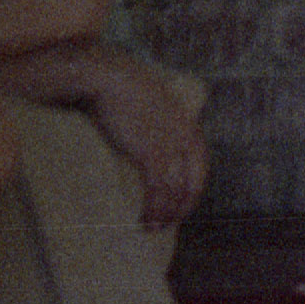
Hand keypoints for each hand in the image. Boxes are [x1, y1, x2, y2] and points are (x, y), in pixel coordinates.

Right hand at [80, 51, 214, 229]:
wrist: (105, 76)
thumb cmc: (117, 86)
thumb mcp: (146, 103)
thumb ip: (150, 122)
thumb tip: (138, 138)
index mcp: (185, 123)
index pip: (198, 165)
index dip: (191, 189)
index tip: (179, 203)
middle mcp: (183, 136)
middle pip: (191, 182)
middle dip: (180, 207)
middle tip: (166, 222)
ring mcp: (169, 146)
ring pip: (175, 191)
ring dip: (164, 214)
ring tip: (150, 227)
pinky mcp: (151, 153)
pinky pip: (159, 190)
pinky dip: (154, 209)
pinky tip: (144, 219)